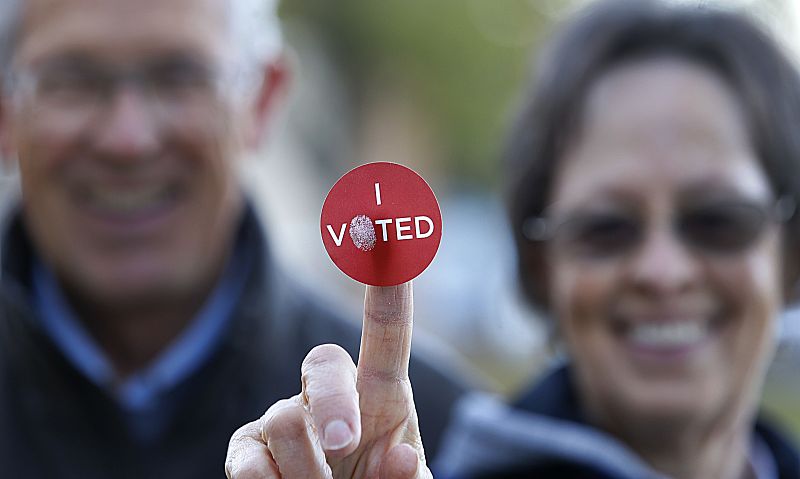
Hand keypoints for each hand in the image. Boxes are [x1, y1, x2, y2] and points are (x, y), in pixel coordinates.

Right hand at [225, 282, 430, 478]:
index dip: (388, 285)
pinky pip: (246, 460)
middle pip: (323, 362)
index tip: (387, 227)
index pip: (386, 332)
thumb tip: (402, 458)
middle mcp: (329, 394)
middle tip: (346, 445)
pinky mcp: (247, 448)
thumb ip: (406, 477)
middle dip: (334, 402)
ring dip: (310, 471)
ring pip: (285, 420)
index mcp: (381, 395)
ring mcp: (283, 418)